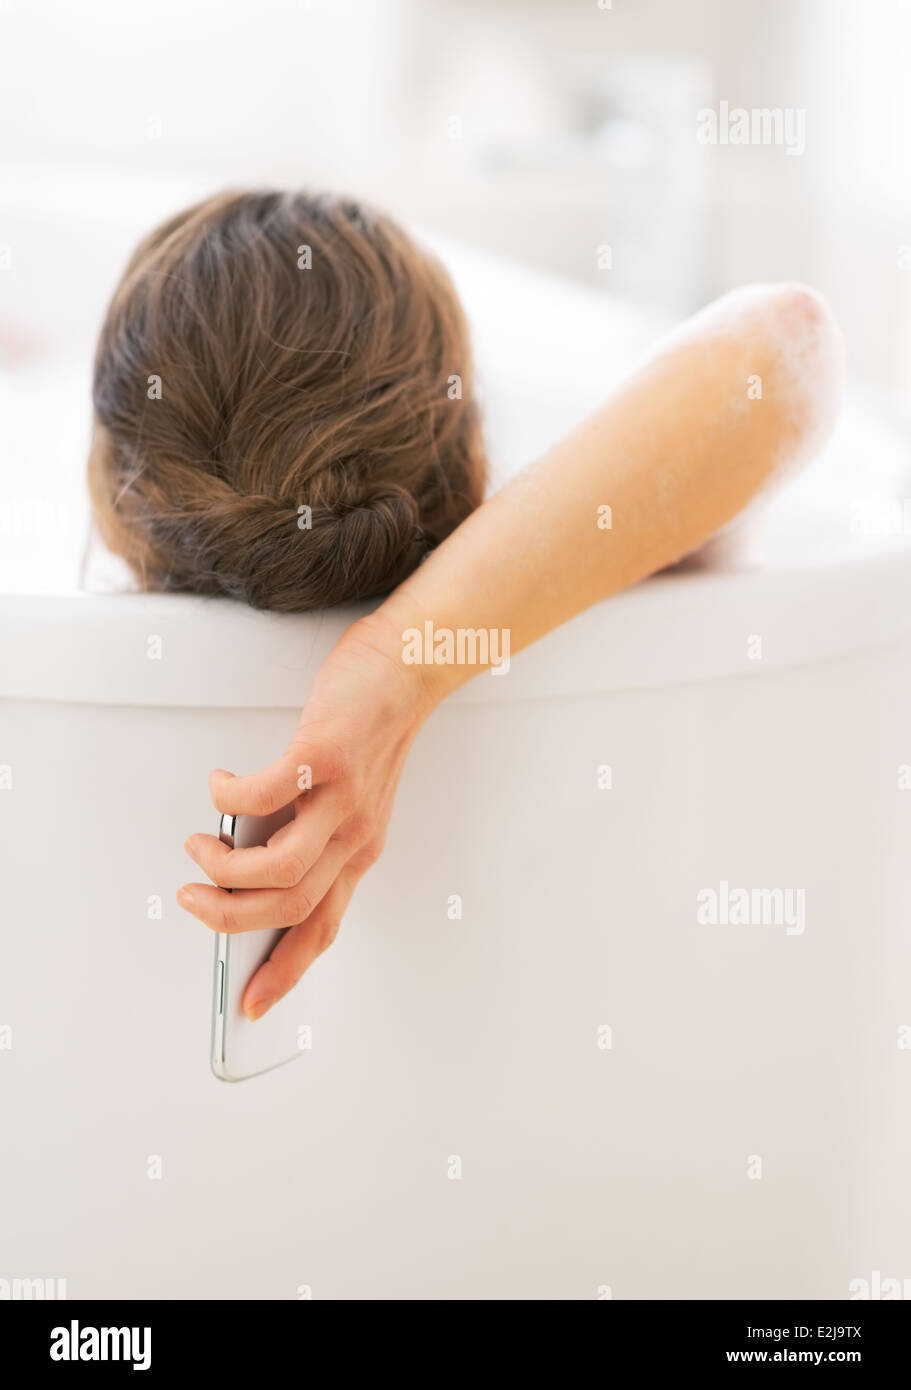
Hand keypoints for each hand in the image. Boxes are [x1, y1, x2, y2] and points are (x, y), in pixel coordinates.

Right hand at [178, 599, 437, 1018]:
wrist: (408, 669)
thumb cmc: (372, 730)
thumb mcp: (354, 800)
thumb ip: (313, 838)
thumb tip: (249, 864)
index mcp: (359, 852)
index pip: (321, 929)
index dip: (285, 972)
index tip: (252, 1003)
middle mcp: (354, 834)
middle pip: (289, 908)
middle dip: (228, 917)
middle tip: (194, 896)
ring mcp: (341, 797)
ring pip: (279, 868)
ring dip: (225, 866)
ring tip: (203, 844)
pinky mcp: (324, 755)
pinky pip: (265, 795)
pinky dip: (229, 798)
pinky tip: (221, 785)